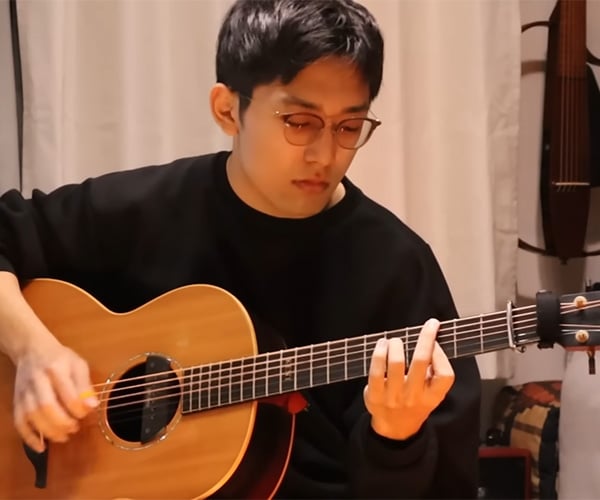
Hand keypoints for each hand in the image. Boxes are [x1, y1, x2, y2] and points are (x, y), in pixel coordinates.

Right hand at [13, 337, 97, 451]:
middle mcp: (37, 380)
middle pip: (46, 406)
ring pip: (32, 416)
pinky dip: (29, 438)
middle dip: (62, 422)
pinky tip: (41, 447)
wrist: (32, 350)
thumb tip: (93, 405)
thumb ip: (85, 384)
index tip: (87, 412)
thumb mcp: (78, 364)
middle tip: (75, 428)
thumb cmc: (59, 358)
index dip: (78, 407)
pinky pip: (19, 423)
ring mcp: (24, 392)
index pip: (67, 392)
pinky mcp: (16, 402)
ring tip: (64, 436)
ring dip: (49, 431)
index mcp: (56, 368)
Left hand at [364, 318, 453, 439]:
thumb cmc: (415, 402)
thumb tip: (433, 340)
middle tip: (429, 326)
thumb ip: (434, 373)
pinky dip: (379, 352)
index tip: (436, 342)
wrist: (396, 428)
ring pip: (396, 362)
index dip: (441, 354)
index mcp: (433, 397)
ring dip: (397, 344)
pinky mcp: (375, 396)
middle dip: (426, 338)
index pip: (445, 374)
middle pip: (421, 361)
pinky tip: (382, 345)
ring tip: (395, 340)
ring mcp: (394, 397)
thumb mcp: (432, 394)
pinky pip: (376, 370)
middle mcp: (415, 397)